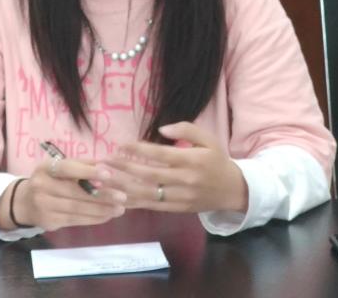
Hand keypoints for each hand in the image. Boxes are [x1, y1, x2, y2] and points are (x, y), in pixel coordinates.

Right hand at [0, 157, 125, 231]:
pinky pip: (75, 220)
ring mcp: (44, 206)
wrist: (24, 202)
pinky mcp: (49, 222)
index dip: (88, 172)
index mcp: (45, 168)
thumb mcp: (60, 168)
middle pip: (75, 192)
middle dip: (101, 196)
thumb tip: (108, 165)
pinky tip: (107, 216)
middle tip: (122, 197)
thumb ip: (82, 165)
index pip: (67, 169)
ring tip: (119, 209)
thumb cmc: (49, 180)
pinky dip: (93, 218)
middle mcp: (41, 186)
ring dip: (101, 210)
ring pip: (77, 209)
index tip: (109, 175)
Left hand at [103, 122, 248, 214]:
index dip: (140, 150)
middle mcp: (185, 180)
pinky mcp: (177, 209)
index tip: (121, 144)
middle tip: (103, 162)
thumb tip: (162, 128)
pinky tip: (117, 196)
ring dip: (123, 188)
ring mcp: (181, 198)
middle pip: (150, 176)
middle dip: (124, 169)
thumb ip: (186, 129)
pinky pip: (152, 206)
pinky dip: (134, 202)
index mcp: (193, 160)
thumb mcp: (208, 139)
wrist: (233, 191)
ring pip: (148, 194)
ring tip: (103, 180)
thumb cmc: (217, 161)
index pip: (161, 155)